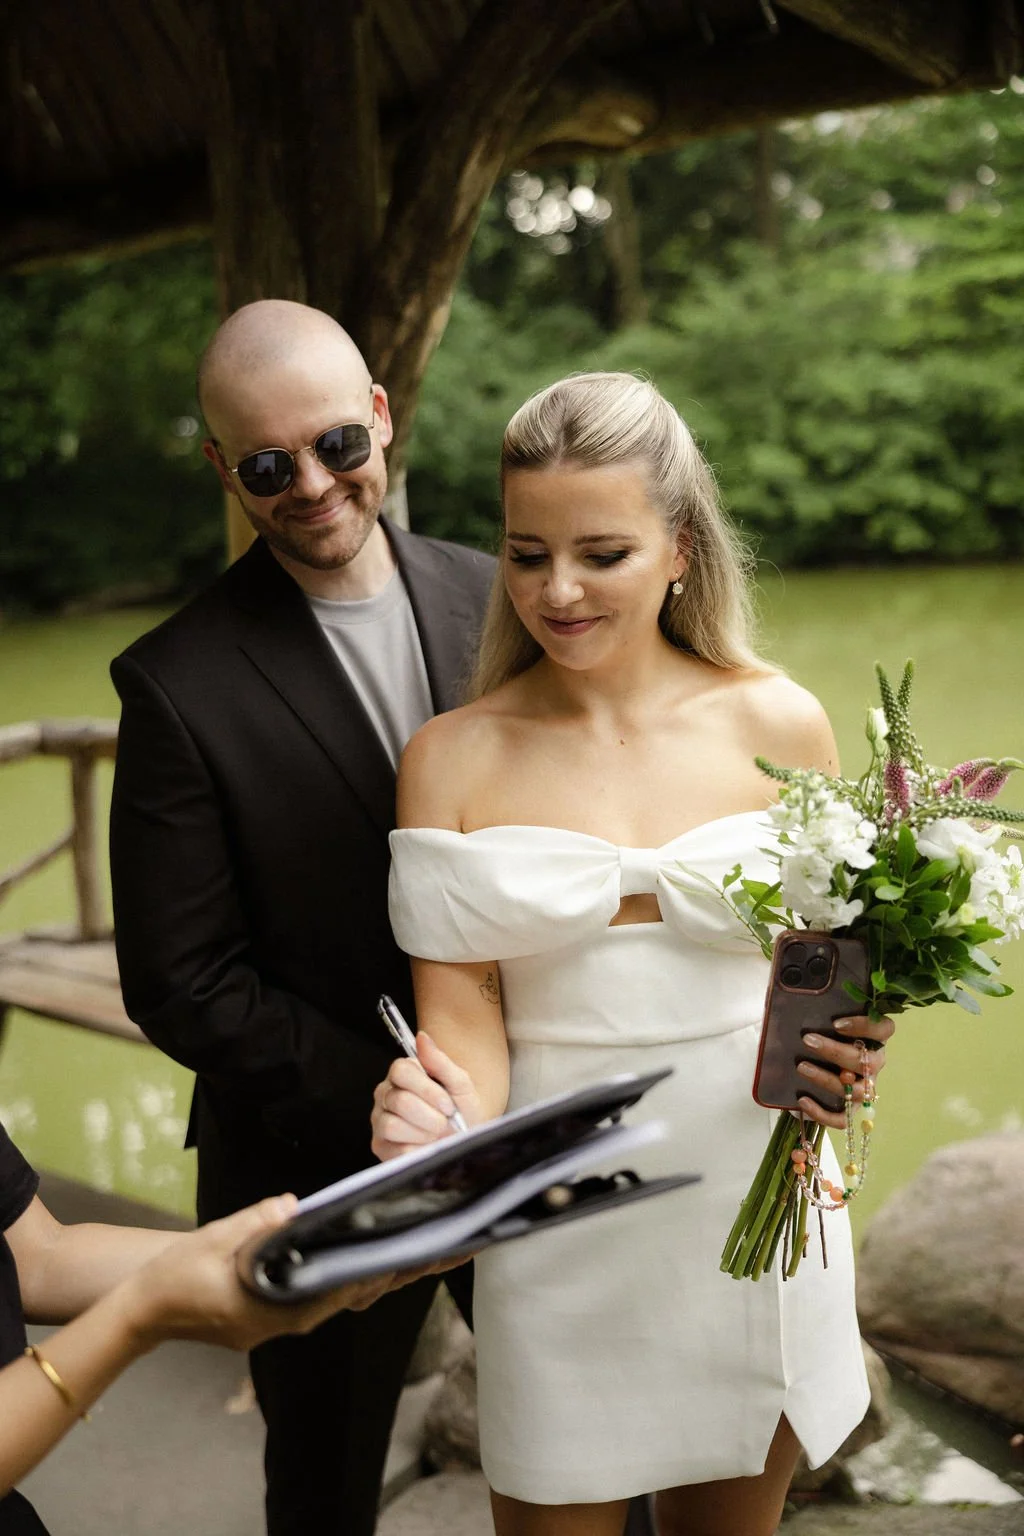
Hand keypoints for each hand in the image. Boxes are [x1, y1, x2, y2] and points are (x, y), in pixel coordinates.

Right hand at [117, 1196, 411, 1352]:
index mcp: (273, 1311)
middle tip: (425, 1251)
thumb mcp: (212, 1240)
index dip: (372, 1275)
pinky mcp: (270, 1317)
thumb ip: (253, 1223)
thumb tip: (290, 1205)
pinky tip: (357, 1258)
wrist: (142, 1311)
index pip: (336, 1294)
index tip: (403, 1256)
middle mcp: (282, 1323)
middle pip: (344, 1298)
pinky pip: (315, 1299)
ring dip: (364, 1277)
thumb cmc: (175, 1276)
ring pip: (332, 1300)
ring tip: (403, 1251)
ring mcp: (277, 1324)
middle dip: (382, 1275)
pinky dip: (339, 1279)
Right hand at [371, 1033, 482, 1161]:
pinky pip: (394, 1150)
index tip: (448, 1104)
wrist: (466, 1138)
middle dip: (431, 1116)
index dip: (427, 1091)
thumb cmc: (461, 1108)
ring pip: (392, 1125)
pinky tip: (426, 1146)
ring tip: (436, 1134)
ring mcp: (380, 1120)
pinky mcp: (380, 1145)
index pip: (400, 1070)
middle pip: (400, 1101)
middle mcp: (386, 1094)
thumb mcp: (460, 1083)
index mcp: (403, 1074)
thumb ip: (440, 1061)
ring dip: (424, 1133)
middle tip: (446, 1122)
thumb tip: (422, 1037)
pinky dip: (418, 1150)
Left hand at [796, 1014, 893, 1129]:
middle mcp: (874, 1064)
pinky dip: (823, 1113)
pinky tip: (802, 1100)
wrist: (817, 1062)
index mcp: (874, 1039)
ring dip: (827, 1079)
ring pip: (857, 1090)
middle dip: (835, 1051)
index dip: (864, 1026)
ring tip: (802, 1067)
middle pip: (866, 1061)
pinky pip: (843, 1118)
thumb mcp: (825, 1019)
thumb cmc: (824, 1034)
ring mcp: (866, 1087)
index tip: (836, 1023)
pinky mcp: (852, 1108)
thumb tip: (797, 997)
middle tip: (808, 1040)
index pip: (885, 1029)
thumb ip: (822, 1010)